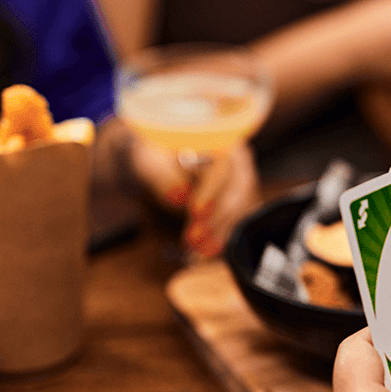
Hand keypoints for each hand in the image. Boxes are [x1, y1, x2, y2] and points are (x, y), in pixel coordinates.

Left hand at [129, 136, 260, 257]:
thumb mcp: (149, 160)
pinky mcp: (238, 200)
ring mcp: (241, 180)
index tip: (196, 212)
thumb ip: (162, 177)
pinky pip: (236, 221)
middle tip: (192, 241)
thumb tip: (179, 198)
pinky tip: (204, 254)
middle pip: (238, 192)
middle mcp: (238, 158)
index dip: (211, 192)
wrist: (157, 158)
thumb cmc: (151, 152)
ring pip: (240, 210)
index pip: (222, 167)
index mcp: (219, 137)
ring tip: (196, 253)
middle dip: (216, 220)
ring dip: (219, 234)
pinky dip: (221, 239)